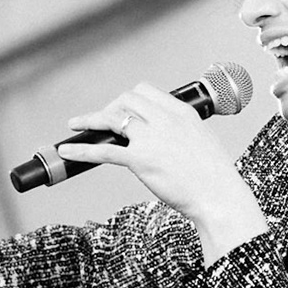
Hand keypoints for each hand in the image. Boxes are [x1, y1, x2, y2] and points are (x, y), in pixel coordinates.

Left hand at [58, 83, 267, 262]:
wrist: (220, 196)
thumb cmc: (215, 176)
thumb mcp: (202, 141)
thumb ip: (182, 133)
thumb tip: (168, 139)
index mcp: (182, 112)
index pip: (146, 91)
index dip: (129, 99)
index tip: (122, 110)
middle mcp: (165, 119)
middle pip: (126, 99)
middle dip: (110, 107)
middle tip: (102, 123)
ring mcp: (151, 138)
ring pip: (112, 118)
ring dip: (90, 120)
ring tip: (76, 126)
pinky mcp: (140, 159)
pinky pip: (103, 151)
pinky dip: (81, 150)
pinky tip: (68, 151)